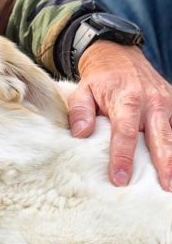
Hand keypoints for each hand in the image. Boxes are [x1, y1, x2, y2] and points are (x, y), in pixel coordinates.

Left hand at [67, 40, 171, 189]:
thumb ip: (80, 112)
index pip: (125, 133)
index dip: (122, 157)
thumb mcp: (82, 91)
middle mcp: (152, 102)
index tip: (119, 179)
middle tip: (165, 187)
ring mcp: (167, 102)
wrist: (118, 55)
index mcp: (127, 100)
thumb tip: (81, 134)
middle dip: (164, 164)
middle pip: (160, 138)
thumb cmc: (99, 80)